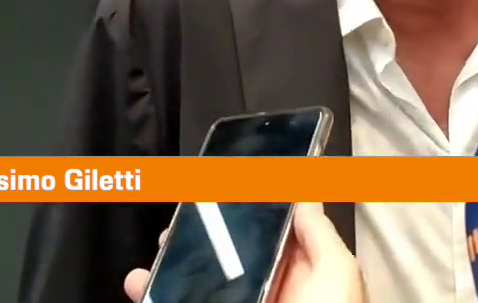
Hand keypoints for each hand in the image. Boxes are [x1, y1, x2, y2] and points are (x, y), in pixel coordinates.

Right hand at [124, 202, 363, 302]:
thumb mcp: (337, 272)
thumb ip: (319, 232)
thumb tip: (303, 191)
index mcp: (300, 273)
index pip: (269, 234)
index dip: (246, 211)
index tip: (218, 187)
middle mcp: (266, 289)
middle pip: (227, 257)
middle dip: (199, 238)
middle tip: (177, 224)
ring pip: (198, 283)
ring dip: (170, 266)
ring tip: (156, 251)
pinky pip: (177, 301)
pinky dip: (154, 294)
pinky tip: (140, 283)